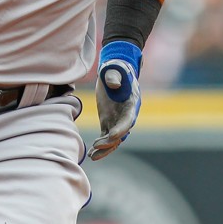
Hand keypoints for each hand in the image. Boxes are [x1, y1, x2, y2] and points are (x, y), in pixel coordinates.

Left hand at [90, 41, 141, 160]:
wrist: (115, 69)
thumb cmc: (116, 68)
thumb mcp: (114, 69)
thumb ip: (113, 76)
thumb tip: (113, 84)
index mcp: (131, 103)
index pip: (128, 120)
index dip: (121, 129)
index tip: (112, 136)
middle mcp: (126, 115)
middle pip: (121, 133)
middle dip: (110, 142)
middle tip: (97, 146)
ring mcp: (117, 119)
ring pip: (113, 139)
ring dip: (104, 148)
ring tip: (92, 156)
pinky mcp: (108, 121)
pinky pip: (105, 136)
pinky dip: (99, 146)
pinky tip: (91, 153)